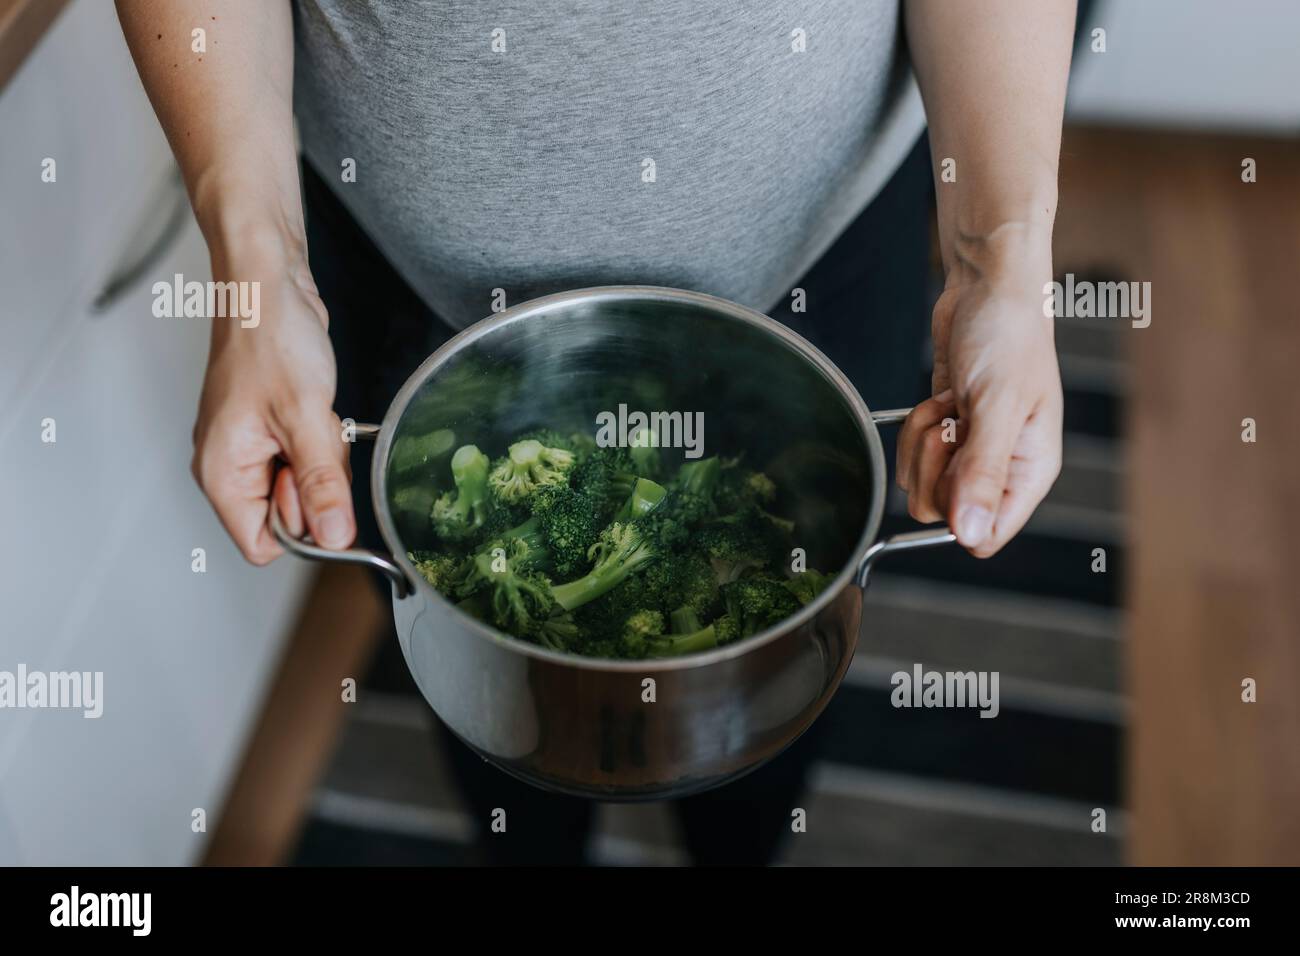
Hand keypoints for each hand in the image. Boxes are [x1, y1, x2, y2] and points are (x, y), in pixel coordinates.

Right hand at [190, 245, 354, 563]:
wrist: (267, 282)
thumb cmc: (269, 336)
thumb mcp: (306, 417)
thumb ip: (322, 483)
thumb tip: (335, 537)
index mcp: (221, 473)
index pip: (263, 544)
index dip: (302, 526)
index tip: (318, 484)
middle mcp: (230, 466)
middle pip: (288, 516)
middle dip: (317, 483)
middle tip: (319, 437)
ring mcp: (251, 447)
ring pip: (304, 484)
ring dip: (323, 457)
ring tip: (317, 416)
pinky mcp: (273, 427)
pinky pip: (308, 455)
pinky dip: (323, 438)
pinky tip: (321, 410)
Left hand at [897, 246, 1062, 556]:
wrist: (986, 287)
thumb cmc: (1008, 335)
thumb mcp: (998, 405)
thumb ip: (983, 472)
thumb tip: (971, 533)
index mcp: (1029, 471)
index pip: (987, 535)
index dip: (958, 513)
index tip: (955, 468)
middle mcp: (1001, 469)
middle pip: (942, 510)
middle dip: (935, 463)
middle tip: (956, 420)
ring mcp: (970, 451)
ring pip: (920, 482)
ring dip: (923, 437)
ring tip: (952, 401)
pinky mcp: (945, 431)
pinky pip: (912, 454)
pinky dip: (916, 423)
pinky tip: (942, 396)